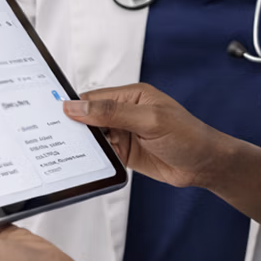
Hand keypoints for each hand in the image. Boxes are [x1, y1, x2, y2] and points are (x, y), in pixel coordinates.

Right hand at [64, 83, 233, 189]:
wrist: (205, 165)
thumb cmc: (187, 135)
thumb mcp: (149, 120)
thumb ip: (112, 112)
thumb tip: (79, 106)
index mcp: (132, 95)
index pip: (95, 98)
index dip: (75, 106)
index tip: (55, 115)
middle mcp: (126, 112)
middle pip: (91, 117)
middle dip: (76, 125)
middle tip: (55, 135)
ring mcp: (126, 133)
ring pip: (95, 136)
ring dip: (84, 143)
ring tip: (65, 150)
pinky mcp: (126, 152)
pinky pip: (103, 153)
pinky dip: (94, 157)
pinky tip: (84, 162)